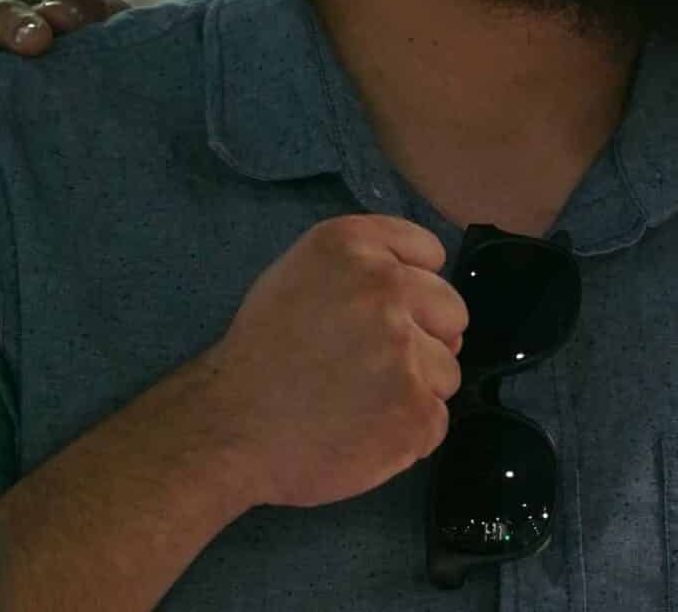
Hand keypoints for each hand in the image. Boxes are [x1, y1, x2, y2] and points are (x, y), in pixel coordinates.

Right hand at [188, 216, 467, 509]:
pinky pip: (436, 419)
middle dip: (423, 338)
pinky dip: (406, 432)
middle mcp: (384, 288)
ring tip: (358, 401)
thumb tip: (430, 295)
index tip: (380, 314)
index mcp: (353, 245)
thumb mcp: (304, 273)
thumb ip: (368, 264)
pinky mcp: (412, 411)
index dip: (411, 288)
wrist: (225, 429)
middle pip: (452, 311)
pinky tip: (363, 430)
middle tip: (369, 364)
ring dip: (414, 388)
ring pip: (446, 370)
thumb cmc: (263, 352)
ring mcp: (403, 351)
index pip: (430, 253)